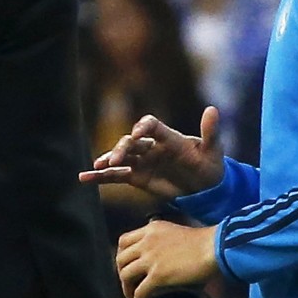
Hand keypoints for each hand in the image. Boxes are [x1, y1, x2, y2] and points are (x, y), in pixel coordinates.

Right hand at [79, 107, 224, 199]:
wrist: (206, 189)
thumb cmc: (210, 166)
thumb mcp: (213, 150)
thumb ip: (210, 131)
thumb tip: (213, 108)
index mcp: (167, 137)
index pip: (151, 125)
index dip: (143, 127)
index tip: (138, 133)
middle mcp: (150, 147)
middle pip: (130, 142)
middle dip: (121, 149)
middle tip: (116, 160)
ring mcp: (141, 161)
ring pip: (119, 158)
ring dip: (108, 159)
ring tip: (98, 165)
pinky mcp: (135, 177)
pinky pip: (114, 176)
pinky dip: (99, 176)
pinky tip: (84, 177)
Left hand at [116, 221, 218, 297]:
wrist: (216, 247)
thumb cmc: (206, 243)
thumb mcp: (177, 235)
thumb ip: (165, 244)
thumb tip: (166, 261)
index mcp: (150, 229)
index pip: (124, 241)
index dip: (122, 255)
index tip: (127, 265)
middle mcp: (145, 242)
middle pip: (120, 259)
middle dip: (121, 273)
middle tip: (129, 284)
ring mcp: (150, 259)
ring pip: (125, 275)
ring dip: (126, 289)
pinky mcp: (158, 275)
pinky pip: (139, 292)